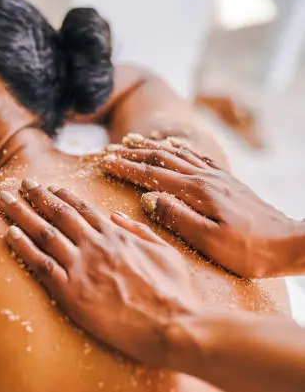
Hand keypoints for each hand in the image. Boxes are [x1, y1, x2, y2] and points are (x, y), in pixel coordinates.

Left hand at [0, 179, 198, 366]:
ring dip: (22, 214)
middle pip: (58, 214)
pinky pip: (40, 264)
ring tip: (6, 200)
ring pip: (44, 233)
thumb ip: (139, 230)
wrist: (172, 324)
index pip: (82, 209)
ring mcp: (81, 267)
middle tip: (21, 183)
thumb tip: (116, 217)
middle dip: (37, 196)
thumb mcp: (165, 252)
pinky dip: (23, 246)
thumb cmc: (174, 292)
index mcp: (115, 236)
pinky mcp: (70, 292)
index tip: (49, 187)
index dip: (62, 196)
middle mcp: (94, 245)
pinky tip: (9, 233)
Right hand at [100, 134, 297, 277]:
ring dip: (153, 147)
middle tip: (111, 150)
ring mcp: (218, 177)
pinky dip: (178, 149)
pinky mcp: (227, 181)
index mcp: (198, 192)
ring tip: (134, 141)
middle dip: (134, 153)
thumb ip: (176, 217)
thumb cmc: (249, 250)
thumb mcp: (209, 240)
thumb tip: (147, 197)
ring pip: (178, 154)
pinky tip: (173, 147)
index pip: (153, 175)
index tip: (105, 162)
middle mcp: (206, 178)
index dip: (126, 167)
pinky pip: (196, 157)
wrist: (291, 243)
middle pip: (162, 158)